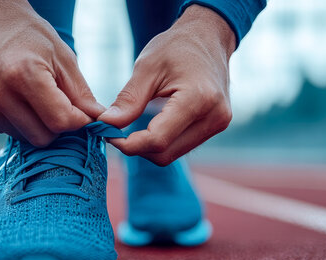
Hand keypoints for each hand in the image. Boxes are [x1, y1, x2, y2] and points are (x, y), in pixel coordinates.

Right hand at [0, 0, 103, 146]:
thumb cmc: (30, 36)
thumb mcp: (63, 58)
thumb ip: (82, 95)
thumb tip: (102, 123)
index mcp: (24, 72)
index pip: (60, 122)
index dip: (77, 121)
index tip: (80, 113)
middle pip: (40, 137)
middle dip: (55, 126)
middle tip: (55, 104)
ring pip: (20, 136)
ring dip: (32, 124)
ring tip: (29, 96)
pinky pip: (0, 130)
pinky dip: (12, 119)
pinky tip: (9, 96)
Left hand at [98, 5, 235, 165]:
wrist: (209, 38)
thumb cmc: (177, 47)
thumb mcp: (147, 67)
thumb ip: (128, 100)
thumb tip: (106, 124)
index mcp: (198, 99)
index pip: (158, 139)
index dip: (129, 144)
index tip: (107, 133)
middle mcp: (214, 117)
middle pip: (165, 153)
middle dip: (136, 147)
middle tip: (115, 131)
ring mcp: (218, 124)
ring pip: (172, 154)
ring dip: (147, 147)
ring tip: (131, 127)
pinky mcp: (215, 127)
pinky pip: (180, 147)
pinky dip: (160, 142)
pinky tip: (149, 126)